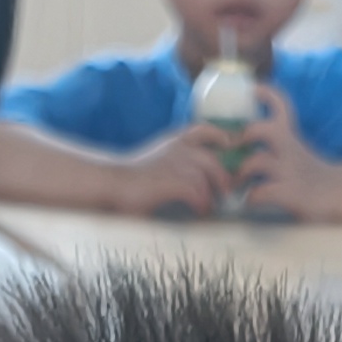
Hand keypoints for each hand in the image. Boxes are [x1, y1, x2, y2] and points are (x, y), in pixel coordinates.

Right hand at [117, 122, 242, 216]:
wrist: (110, 182)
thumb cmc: (132, 177)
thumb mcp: (157, 160)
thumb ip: (176, 161)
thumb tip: (196, 176)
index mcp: (173, 140)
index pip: (203, 130)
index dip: (221, 136)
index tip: (230, 147)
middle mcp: (175, 148)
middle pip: (212, 158)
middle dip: (224, 177)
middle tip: (227, 192)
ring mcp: (172, 164)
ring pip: (206, 175)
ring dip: (213, 193)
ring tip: (211, 206)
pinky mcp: (169, 181)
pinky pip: (196, 190)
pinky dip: (202, 202)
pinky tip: (199, 211)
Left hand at [231, 82, 341, 220]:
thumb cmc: (315, 176)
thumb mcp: (299, 152)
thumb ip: (281, 146)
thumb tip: (251, 148)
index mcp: (292, 138)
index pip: (282, 105)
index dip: (267, 93)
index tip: (254, 89)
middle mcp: (290, 149)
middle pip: (263, 130)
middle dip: (242, 137)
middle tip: (231, 150)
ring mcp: (289, 171)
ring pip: (257, 161)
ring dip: (240, 172)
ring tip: (236, 183)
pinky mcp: (290, 193)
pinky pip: (261, 192)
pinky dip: (250, 197)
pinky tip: (250, 201)